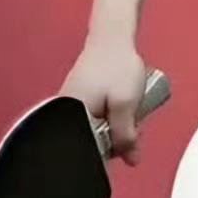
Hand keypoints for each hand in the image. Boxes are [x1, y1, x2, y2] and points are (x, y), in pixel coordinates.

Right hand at [61, 34, 146, 166]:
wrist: (113, 37)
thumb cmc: (116, 66)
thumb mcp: (126, 105)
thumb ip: (126, 136)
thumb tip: (131, 160)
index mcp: (71, 118)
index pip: (87, 151)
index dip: (110, 152)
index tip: (126, 143)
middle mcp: (65, 114)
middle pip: (91, 141)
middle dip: (114, 137)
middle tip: (132, 120)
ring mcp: (71, 106)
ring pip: (95, 129)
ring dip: (114, 125)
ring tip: (127, 107)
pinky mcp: (79, 100)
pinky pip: (94, 118)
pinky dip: (109, 116)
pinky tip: (119, 104)